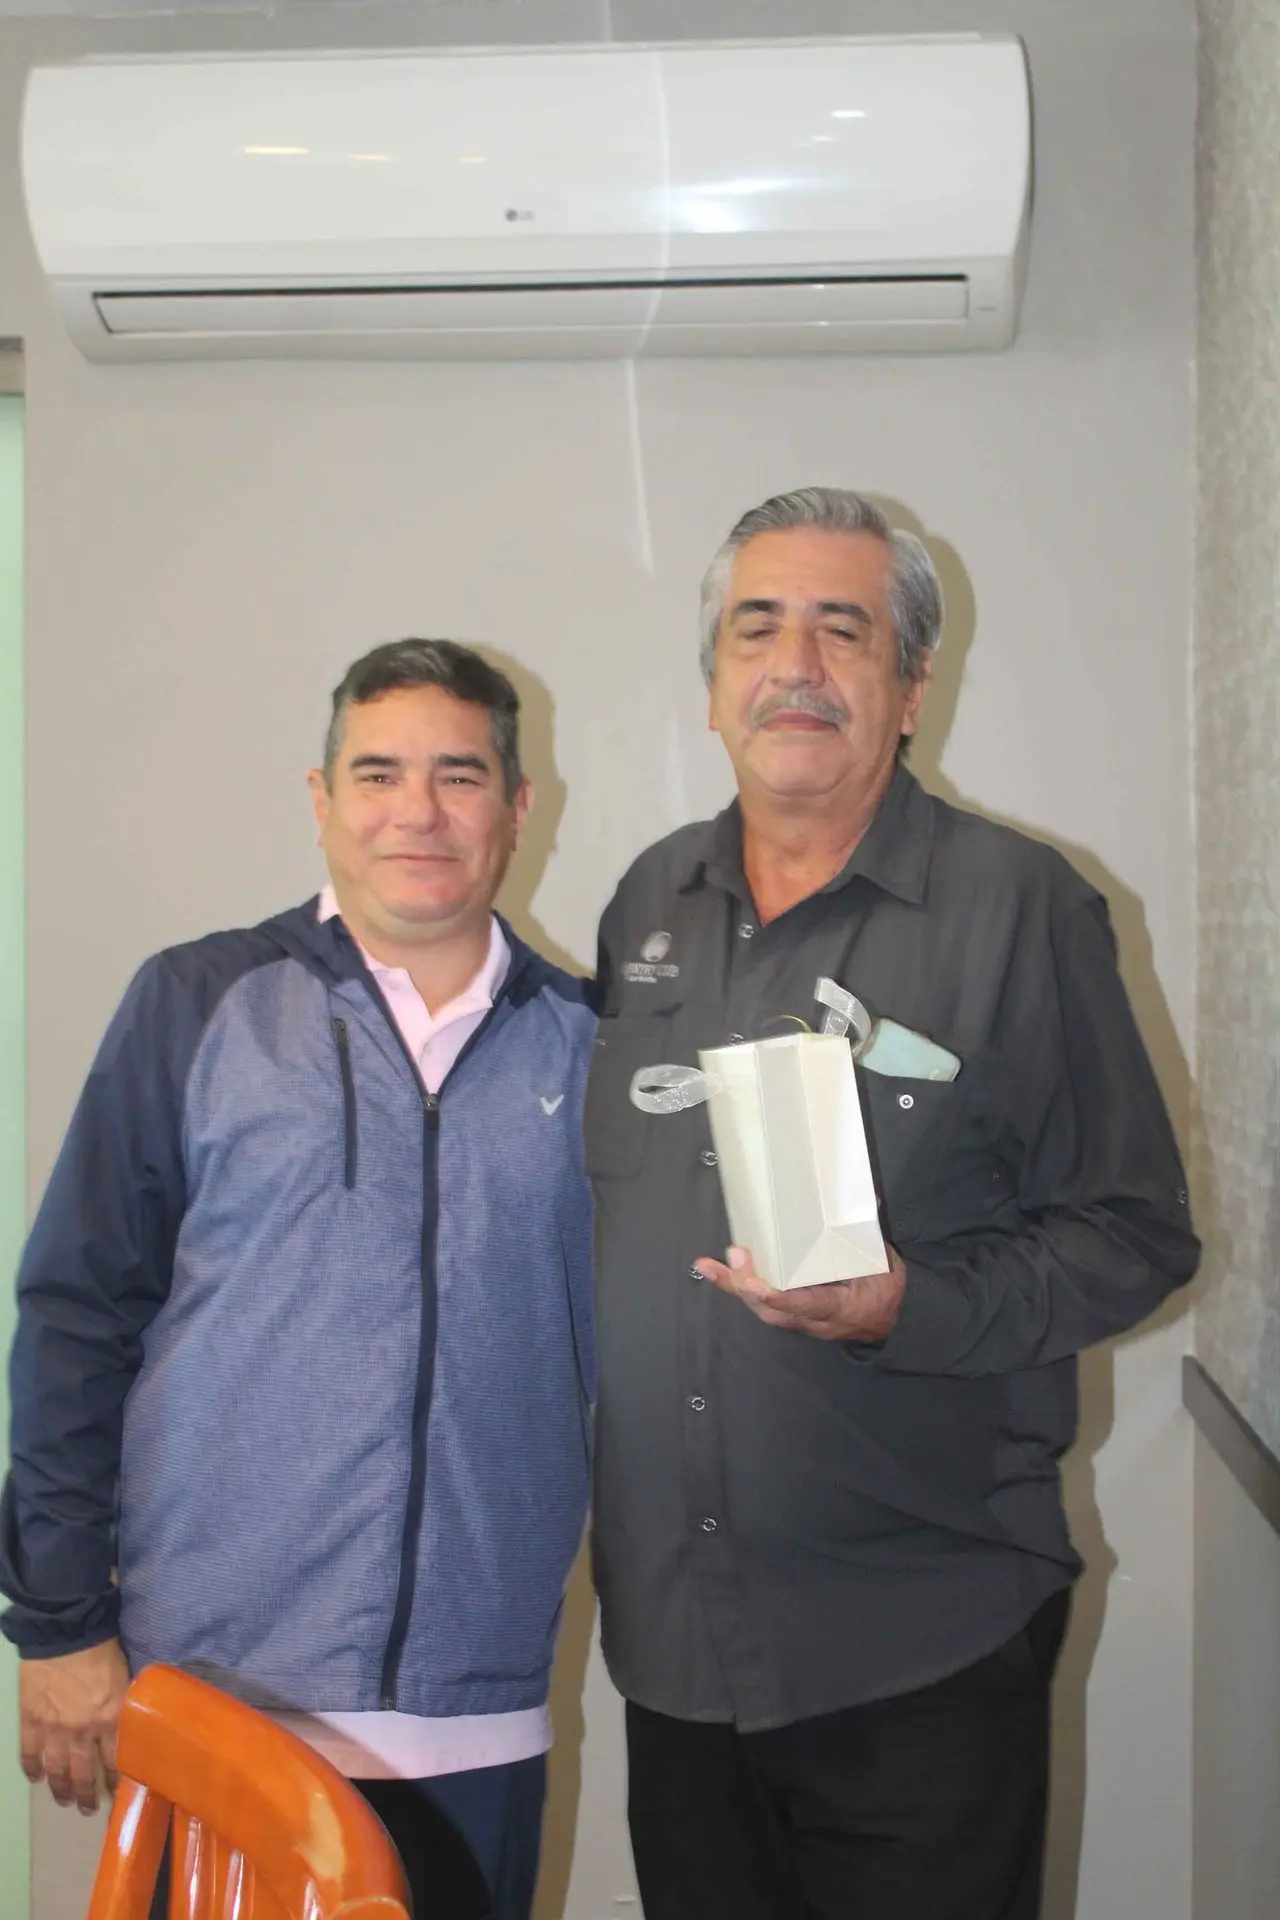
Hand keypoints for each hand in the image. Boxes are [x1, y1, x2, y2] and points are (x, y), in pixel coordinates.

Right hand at [19, 1638, 129, 1813]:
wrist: (66, 1631)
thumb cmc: (102, 1650)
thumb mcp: (124, 1680)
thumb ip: (122, 1707)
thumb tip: (128, 1726)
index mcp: (110, 1720)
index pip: (115, 1761)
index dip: (115, 1781)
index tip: (117, 1794)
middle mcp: (82, 1731)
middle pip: (84, 1772)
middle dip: (87, 1794)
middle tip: (88, 1809)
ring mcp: (53, 1728)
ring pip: (56, 1769)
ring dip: (60, 1788)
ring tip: (65, 1800)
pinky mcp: (31, 1719)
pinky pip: (29, 1752)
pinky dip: (31, 1767)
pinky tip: (35, 1777)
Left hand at [696, 1243, 907, 1343]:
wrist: (889, 1322)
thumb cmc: (886, 1291)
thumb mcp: (885, 1263)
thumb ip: (869, 1233)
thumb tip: (868, 1197)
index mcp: (841, 1307)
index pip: (807, 1304)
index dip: (780, 1296)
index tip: (757, 1284)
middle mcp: (815, 1320)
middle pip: (772, 1310)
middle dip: (745, 1287)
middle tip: (726, 1259)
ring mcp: (801, 1321)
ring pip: (761, 1309)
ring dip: (733, 1287)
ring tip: (707, 1266)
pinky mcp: (791, 1315)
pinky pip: (762, 1305)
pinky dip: (740, 1288)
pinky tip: (718, 1272)